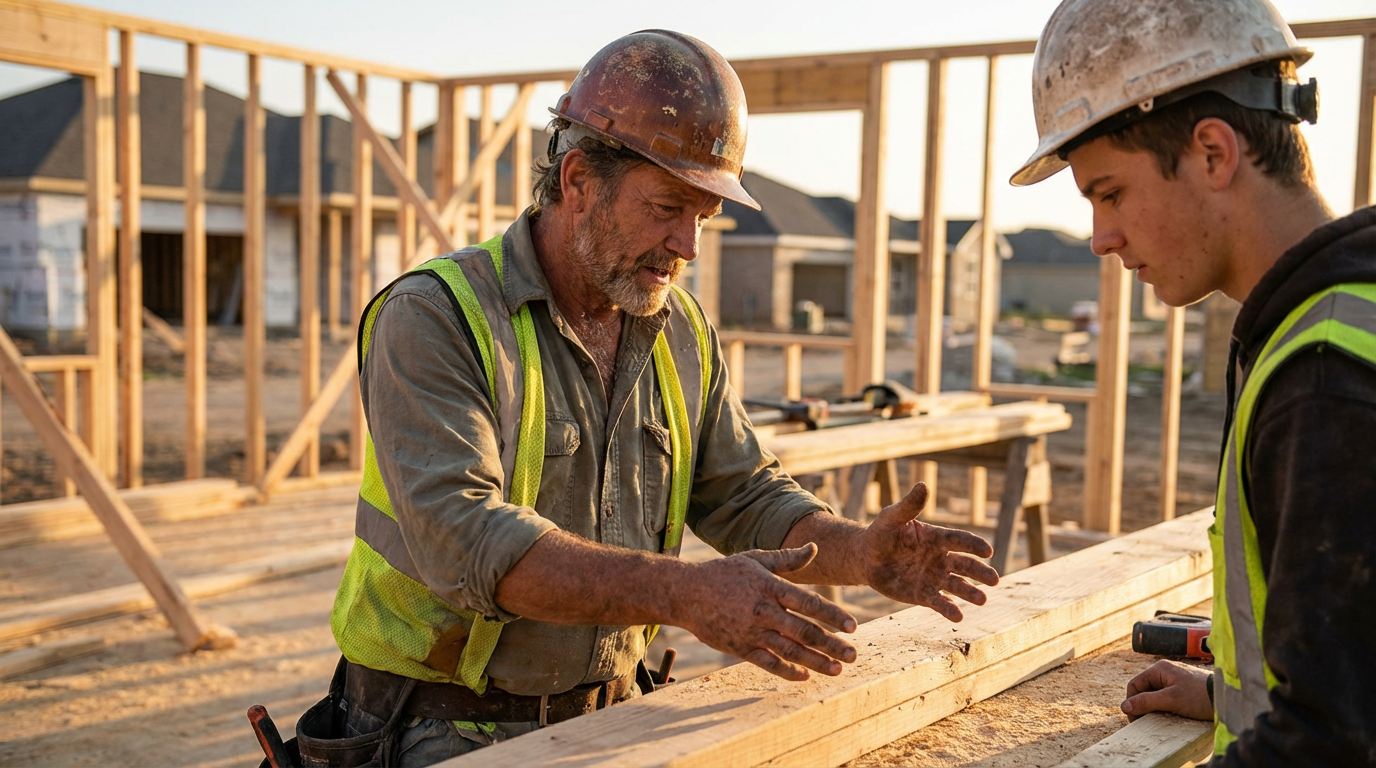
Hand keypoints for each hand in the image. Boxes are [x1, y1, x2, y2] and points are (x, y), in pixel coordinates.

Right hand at [675, 544, 857, 680]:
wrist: (686, 593)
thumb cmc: (724, 573)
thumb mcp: (755, 559)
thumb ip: (787, 559)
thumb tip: (814, 548)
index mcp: (770, 587)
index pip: (808, 603)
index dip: (832, 616)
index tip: (853, 627)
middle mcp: (763, 611)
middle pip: (804, 631)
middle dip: (831, 645)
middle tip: (853, 655)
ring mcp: (751, 631)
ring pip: (789, 651)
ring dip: (816, 662)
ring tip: (837, 669)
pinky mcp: (740, 648)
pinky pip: (768, 663)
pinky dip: (788, 671)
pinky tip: (805, 676)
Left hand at [859, 483, 998, 620]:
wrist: (866, 557)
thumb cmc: (881, 533)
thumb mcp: (892, 517)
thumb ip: (909, 505)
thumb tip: (924, 485)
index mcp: (937, 538)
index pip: (960, 540)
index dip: (975, 545)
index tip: (988, 551)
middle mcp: (941, 558)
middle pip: (966, 565)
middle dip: (981, 572)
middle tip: (995, 580)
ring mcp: (933, 578)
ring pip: (957, 585)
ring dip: (970, 592)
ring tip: (983, 599)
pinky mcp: (923, 594)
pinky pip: (939, 602)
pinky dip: (949, 609)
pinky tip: (959, 617)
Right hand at [1122, 659, 1213, 721]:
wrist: (1227, 697)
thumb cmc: (1199, 696)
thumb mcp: (1171, 700)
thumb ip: (1146, 702)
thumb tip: (1124, 707)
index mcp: (1159, 668)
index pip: (1134, 685)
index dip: (1132, 702)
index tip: (1135, 719)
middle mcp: (1165, 671)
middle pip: (1144, 690)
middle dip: (1143, 706)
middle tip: (1147, 721)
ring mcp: (1174, 679)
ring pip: (1154, 694)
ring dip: (1154, 707)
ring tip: (1160, 718)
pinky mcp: (1182, 688)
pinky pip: (1165, 697)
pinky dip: (1164, 707)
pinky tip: (1170, 715)